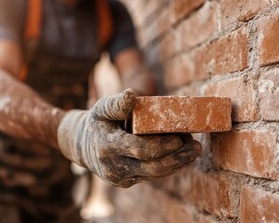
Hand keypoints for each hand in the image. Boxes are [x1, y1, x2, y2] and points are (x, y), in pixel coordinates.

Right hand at [57, 89, 201, 187]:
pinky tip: (181, 157)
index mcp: (108, 146)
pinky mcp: (126, 182)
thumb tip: (130, 95)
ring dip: (177, 163)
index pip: (140, 149)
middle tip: (196, 146)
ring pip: (154, 174)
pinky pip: (151, 176)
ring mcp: (120, 178)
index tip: (179, 138)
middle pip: (152, 167)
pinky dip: (168, 167)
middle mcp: (113, 167)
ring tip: (193, 150)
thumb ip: (116, 104)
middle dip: (177, 158)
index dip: (162, 146)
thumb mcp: (101, 109)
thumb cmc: (97, 122)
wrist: (82, 145)